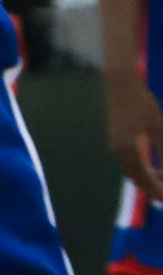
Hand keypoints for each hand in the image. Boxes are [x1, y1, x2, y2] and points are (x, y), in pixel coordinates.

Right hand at [116, 72, 162, 209]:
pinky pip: (128, 163)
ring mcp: (115, 145)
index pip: (145, 177)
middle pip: (135, 178)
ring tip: (161, 187)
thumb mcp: (157, 127)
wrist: (120, 84)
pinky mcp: (116, 140)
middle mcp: (119, 149)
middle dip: (151, 190)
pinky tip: (153, 170)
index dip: (157, 190)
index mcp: (129, 147)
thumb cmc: (141, 102)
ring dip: (145, 181)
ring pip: (130, 172)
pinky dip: (140, 171)